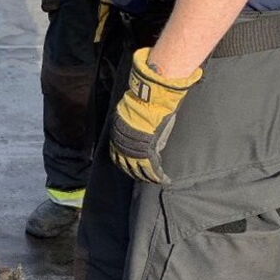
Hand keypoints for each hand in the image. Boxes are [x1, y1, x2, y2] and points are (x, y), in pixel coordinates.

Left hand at [110, 48, 202, 183]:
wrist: (150, 99)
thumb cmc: (142, 102)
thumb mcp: (130, 113)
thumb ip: (131, 124)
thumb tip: (135, 126)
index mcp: (118, 134)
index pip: (117, 154)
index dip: (123, 163)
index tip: (128, 167)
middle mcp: (123, 144)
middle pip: (126, 164)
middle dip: (133, 172)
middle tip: (140, 178)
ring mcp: (135, 149)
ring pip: (138, 169)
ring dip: (145, 176)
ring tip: (152, 180)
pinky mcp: (148, 152)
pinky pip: (151, 169)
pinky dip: (156, 176)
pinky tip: (163, 180)